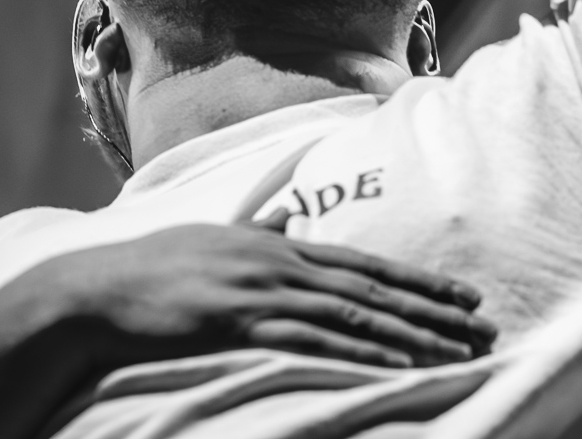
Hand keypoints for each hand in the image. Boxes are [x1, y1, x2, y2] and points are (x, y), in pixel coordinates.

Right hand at [33, 217, 494, 369]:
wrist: (98, 291)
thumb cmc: (153, 271)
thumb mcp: (213, 241)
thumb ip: (255, 233)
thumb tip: (280, 219)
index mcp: (274, 244)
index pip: (361, 262)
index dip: (415, 280)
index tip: (461, 294)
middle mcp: (277, 260)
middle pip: (370, 284)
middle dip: (432, 306)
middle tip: (483, 323)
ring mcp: (260, 289)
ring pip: (354, 311)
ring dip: (411, 331)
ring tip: (457, 349)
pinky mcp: (240, 319)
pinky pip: (313, 338)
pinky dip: (359, 349)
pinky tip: (395, 362)